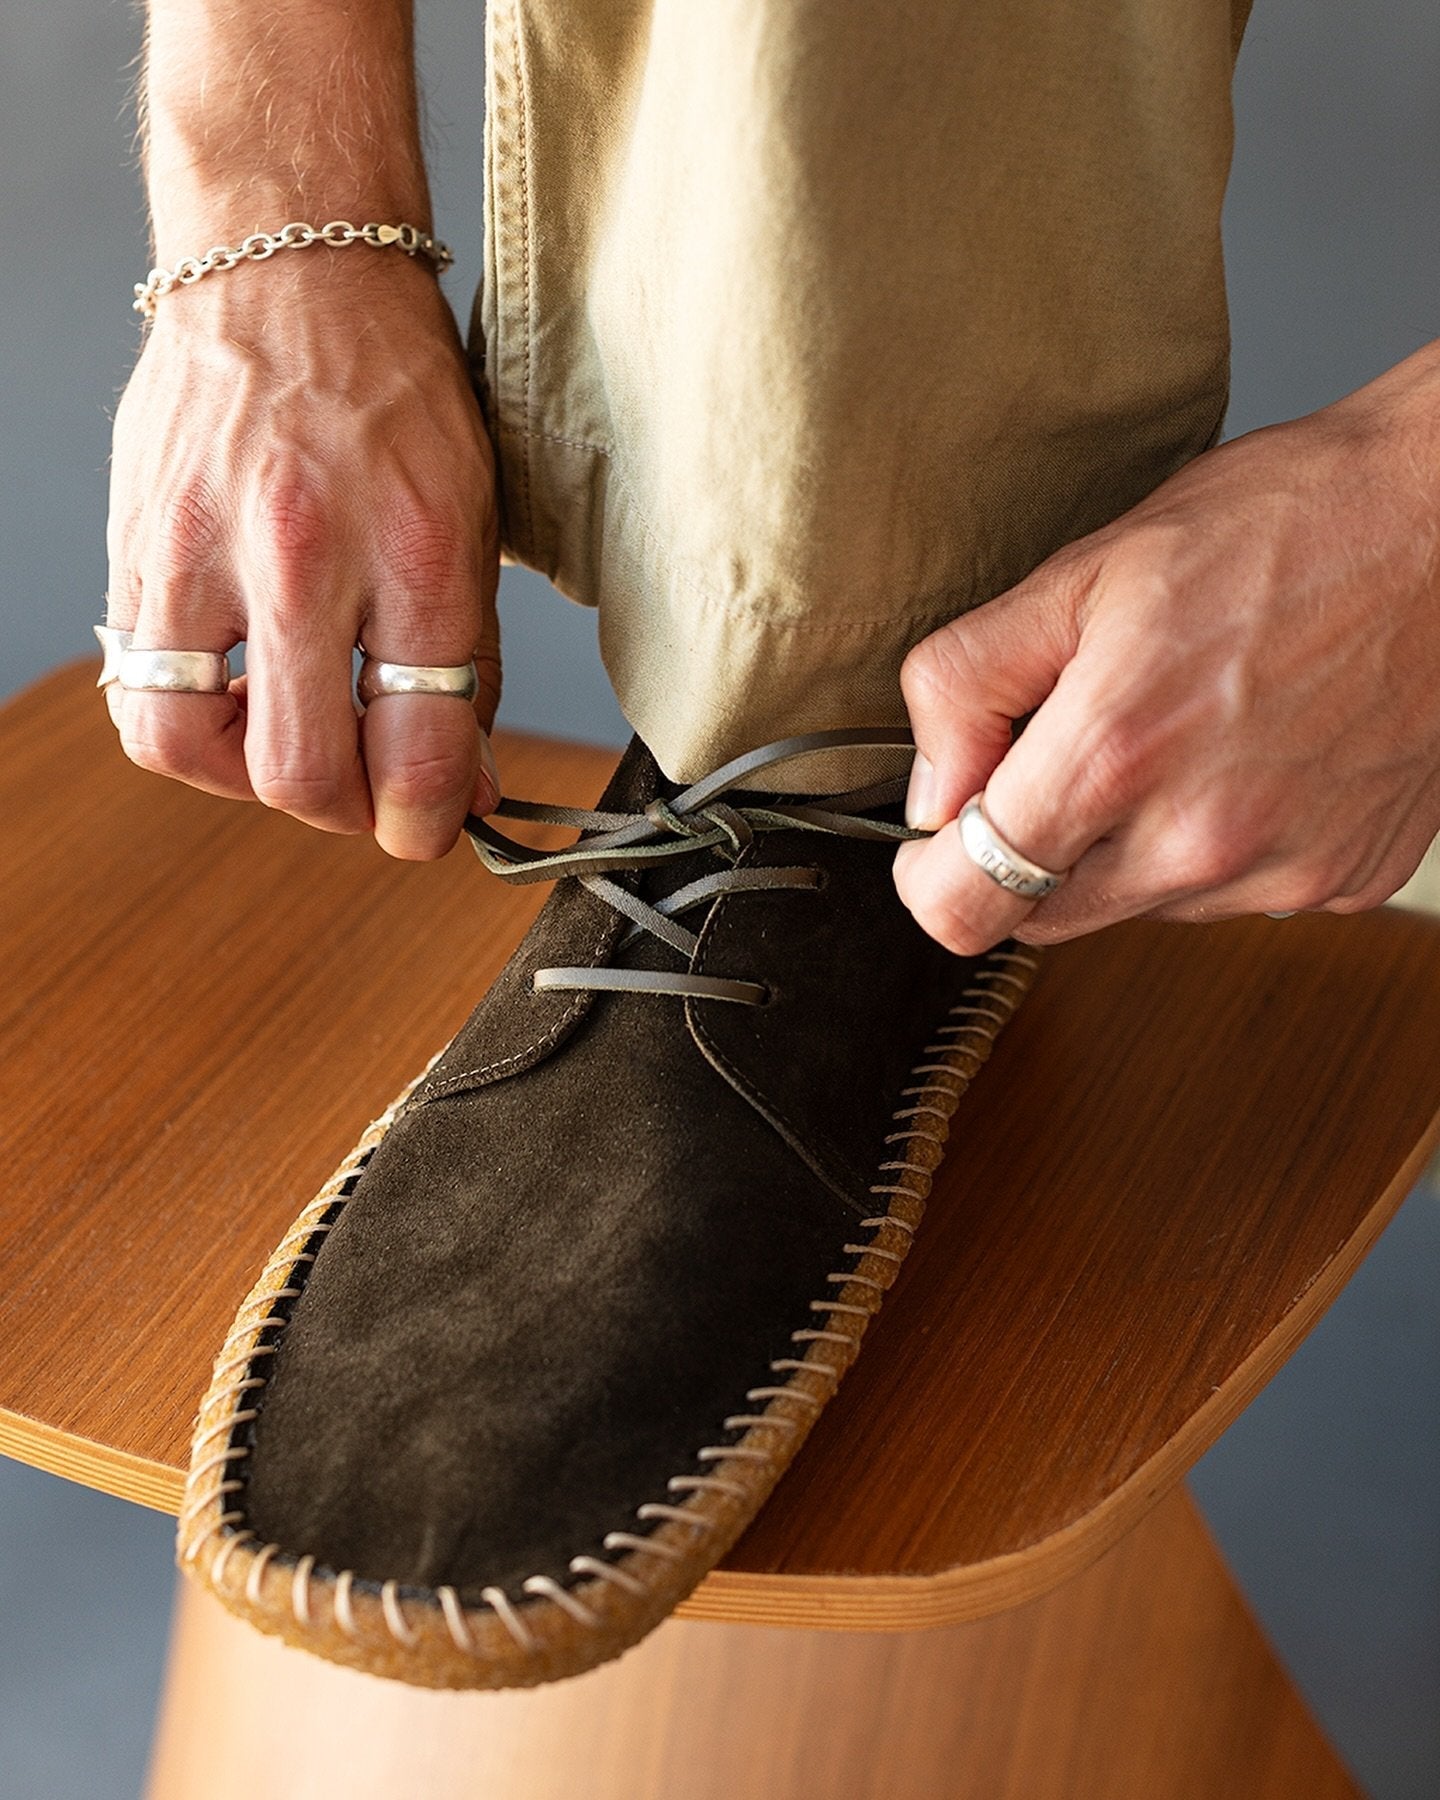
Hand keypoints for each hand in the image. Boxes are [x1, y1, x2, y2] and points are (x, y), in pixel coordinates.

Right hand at [105, 252, 500, 859]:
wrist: (290, 269)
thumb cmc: (392, 388)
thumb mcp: (474, 517)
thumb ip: (469, 660)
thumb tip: (467, 781)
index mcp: (416, 548)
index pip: (420, 746)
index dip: (431, 820)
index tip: (433, 825)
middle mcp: (305, 554)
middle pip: (301, 772)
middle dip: (347, 814)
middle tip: (368, 791)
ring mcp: (204, 550)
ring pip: (193, 745)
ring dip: (248, 778)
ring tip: (288, 741)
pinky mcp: (137, 547)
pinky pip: (139, 688)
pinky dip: (189, 721)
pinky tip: (233, 694)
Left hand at [893, 341, 1439, 952]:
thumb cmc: (1286, 524)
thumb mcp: (1084, 570)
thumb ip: (968, 683)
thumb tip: (928, 794)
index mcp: (1116, 756)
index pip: (965, 909)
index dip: (933, 875)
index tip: (944, 832)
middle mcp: (1200, 839)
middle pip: (1043, 917)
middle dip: (1031, 848)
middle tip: (1075, 746)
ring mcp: (1280, 874)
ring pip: (1138, 907)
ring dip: (1127, 845)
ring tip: (1184, 730)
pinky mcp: (1341, 883)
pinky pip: (1232, 896)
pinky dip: (1217, 844)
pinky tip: (1250, 755)